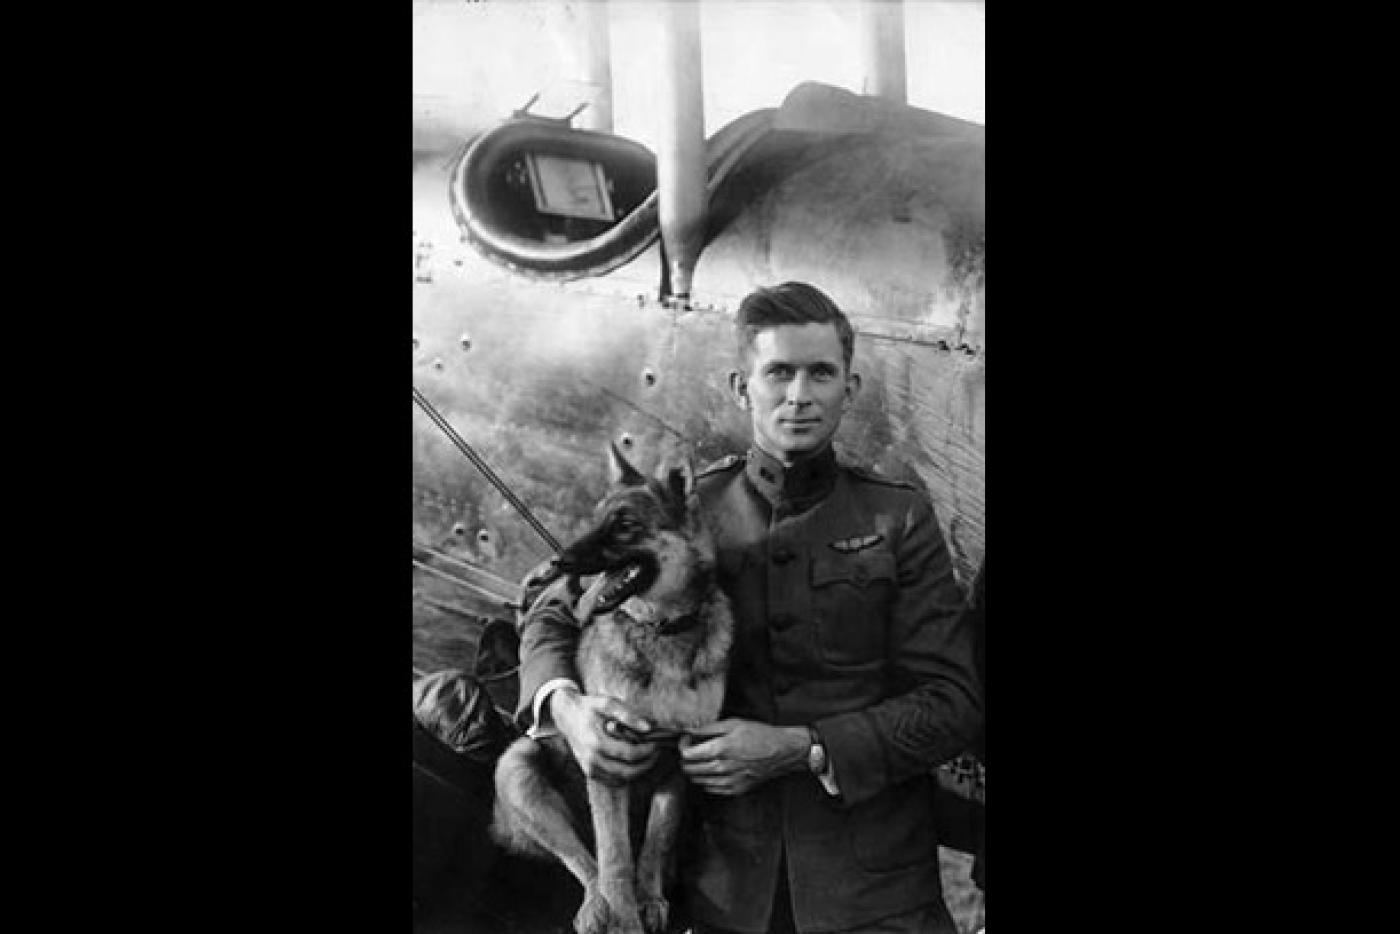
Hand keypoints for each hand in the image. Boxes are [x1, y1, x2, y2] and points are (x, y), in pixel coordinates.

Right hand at [550, 687, 658, 783]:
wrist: (567, 716)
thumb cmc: (589, 708)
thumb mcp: (607, 703)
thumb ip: (628, 715)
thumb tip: (648, 728)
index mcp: (596, 742)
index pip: (630, 754)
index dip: (647, 751)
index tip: (656, 743)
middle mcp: (592, 760)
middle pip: (628, 772)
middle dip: (646, 764)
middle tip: (656, 753)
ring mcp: (590, 768)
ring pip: (621, 780)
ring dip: (638, 771)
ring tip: (648, 757)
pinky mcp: (590, 772)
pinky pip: (613, 781)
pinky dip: (627, 775)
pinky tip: (634, 763)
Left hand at [679, 718, 808, 795]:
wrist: (782, 752)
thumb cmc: (760, 735)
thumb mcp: (734, 724)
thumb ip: (709, 728)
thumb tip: (690, 729)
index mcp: (721, 749)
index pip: (687, 755)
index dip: (683, 746)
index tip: (687, 741)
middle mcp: (723, 768)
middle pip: (690, 770)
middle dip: (686, 759)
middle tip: (693, 749)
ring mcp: (729, 781)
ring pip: (698, 781)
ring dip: (696, 770)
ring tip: (703, 759)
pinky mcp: (736, 789)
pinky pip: (711, 789)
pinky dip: (707, 780)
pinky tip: (714, 769)